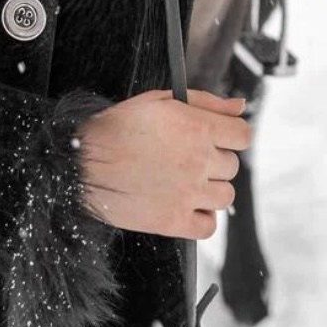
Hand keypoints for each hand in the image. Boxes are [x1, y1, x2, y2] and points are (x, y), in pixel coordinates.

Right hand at [74, 88, 251, 239]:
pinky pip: (208, 227)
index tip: (218, 137)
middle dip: (214, 159)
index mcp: (197, 128)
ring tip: (185, 181)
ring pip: (226, 197)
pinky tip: (185, 204)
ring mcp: (188, 194)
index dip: (231, 135)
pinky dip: (201, 218)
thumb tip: (239, 106)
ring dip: (210, 189)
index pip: (243, 135)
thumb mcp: (161, 100)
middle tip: (187, 157)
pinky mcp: (174, 221)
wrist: (83, 161)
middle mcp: (198, 161)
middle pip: (232, 166)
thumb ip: (206, 101)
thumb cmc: (117, 128)